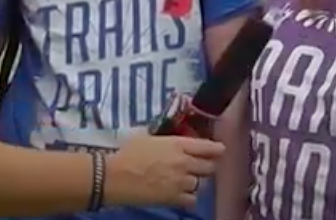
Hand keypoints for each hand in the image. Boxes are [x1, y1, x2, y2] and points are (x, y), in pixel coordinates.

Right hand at [105, 134, 224, 208]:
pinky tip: (181, 194)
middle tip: (201, 167)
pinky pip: (192, 200)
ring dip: (195, 182)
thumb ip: (166, 140)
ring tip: (185, 181)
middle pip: (210, 167)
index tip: (220, 150)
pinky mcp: (174, 198)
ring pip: (201, 184)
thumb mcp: (147, 137)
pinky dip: (188, 197)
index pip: (207, 147)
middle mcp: (185, 162)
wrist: (115, 176)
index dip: (216, 149)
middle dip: (207, 166)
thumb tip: (171, 141)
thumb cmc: (127, 153)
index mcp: (179, 144)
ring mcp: (181, 182)